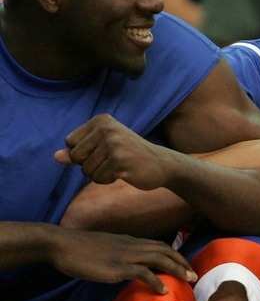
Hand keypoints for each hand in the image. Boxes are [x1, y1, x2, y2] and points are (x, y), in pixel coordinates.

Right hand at [50, 227, 196, 293]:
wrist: (62, 244)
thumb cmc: (80, 249)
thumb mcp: (107, 249)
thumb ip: (120, 254)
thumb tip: (129, 266)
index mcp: (130, 241)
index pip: (159, 245)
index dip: (175, 255)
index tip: (185, 265)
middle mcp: (132, 246)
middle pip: (165, 251)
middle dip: (182, 262)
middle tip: (194, 275)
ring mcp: (126, 255)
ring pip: (159, 258)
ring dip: (177, 269)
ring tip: (189, 280)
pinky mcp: (117, 267)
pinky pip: (142, 272)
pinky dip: (155, 280)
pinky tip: (164, 290)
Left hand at [54, 114, 177, 189]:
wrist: (161, 163)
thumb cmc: (129, 155)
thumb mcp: (102, 148)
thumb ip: (78, 151)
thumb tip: (56, 157)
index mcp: (101, 121)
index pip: (70, 143)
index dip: (83, 153)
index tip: (104, 150)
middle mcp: (107, 129)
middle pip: (76, 157)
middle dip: (90, 165)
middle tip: (113, 160)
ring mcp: (114, 145)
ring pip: (86, 170)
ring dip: (100, 174)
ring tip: (119, 166)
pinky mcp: (120, 161)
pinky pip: (99, 178)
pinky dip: (108, 180)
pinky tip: (124, 173)